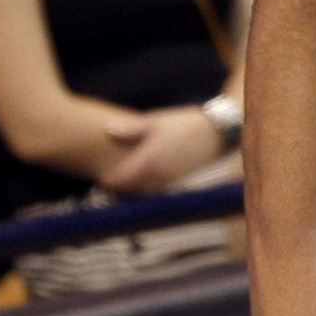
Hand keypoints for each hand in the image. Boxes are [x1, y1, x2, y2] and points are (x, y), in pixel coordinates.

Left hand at [103, 105, 225, 195]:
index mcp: (149, 159)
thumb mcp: (155, 122)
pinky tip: (142, 182)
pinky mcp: (177, 182)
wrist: (214, 133)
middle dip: (119, 191)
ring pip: (144, 194)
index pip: (122, 180)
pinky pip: (156, 191)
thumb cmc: (182, 124)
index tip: (101, 179)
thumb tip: (108, 131)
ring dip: (133, 192)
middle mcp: (158, 174)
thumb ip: (130, 130)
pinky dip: (146, 190)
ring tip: (123, 187)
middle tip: (107, 187)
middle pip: (131, 191)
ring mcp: (169, 180)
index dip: (109, 182)